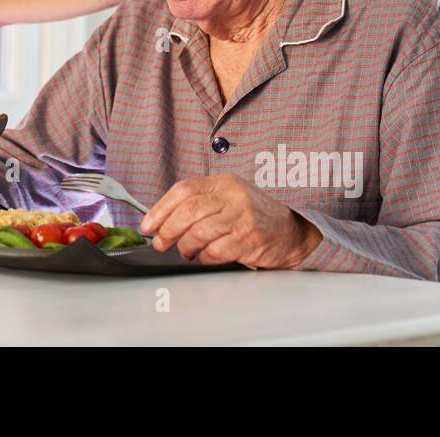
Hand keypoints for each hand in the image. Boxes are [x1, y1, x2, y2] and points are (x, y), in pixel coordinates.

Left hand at [140, 174, 322, 268]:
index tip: (147, 225)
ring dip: (185, 246)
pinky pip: (215, 251)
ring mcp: (242, 218)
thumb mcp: (228, 198)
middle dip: (167, 230)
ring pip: (198, 232)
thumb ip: (199, 203)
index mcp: (223, 182)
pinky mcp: (249, 240)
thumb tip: (161, 219)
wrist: (292, 231)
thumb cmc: (253, 216)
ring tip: (185, 251)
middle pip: (188, 211)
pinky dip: (204, 258)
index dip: (160, 208)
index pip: (183, 190)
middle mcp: (232, 196)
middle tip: (160, 243)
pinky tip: (205, 257)